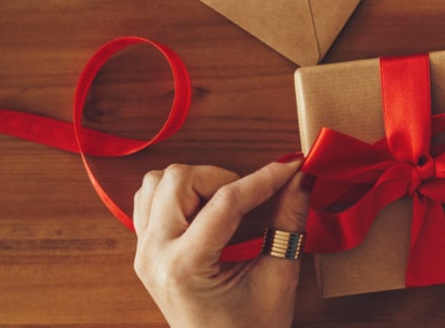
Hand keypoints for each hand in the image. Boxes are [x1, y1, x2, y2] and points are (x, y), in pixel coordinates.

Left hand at [132, 157, 308, 327]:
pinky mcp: (144, 250)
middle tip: (252, 201)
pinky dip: (177, 194)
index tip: (291, 166)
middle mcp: (154, 255)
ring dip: (196, 183)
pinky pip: (149, 199)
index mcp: (184, 267)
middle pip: (179, 179)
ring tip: (225, 206)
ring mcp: (143, 252)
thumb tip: (301, 178)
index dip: (264, 178)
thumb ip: (288, 222)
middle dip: (223, 179)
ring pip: (158, 182)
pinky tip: (204, 212)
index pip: (226, 202)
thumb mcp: (278, 278)